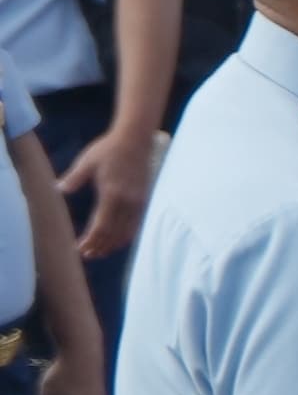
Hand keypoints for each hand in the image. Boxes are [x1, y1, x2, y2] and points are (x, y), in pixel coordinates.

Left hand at [59, 122, 159, 260]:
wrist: (136, 139)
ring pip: (127, 232)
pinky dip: (125, 236)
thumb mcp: (87, 161)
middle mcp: (127, 202)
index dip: (91, 240)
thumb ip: (74, 178)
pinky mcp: (143, 201)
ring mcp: (138, 203)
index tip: (80, 248)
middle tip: (87, 255)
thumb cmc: (109, 149)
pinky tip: (117, 240)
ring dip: (113, 245)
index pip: (101, 226)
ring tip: (101, 251)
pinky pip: (135, 225)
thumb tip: (58, 190)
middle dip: (101, 246)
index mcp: (112, 194)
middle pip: (114, 233)